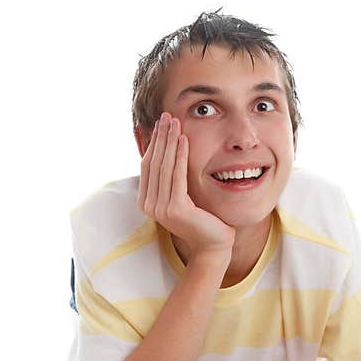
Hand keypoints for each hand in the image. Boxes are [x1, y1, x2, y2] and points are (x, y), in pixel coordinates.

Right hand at [137, 112, 234, 256]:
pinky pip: (177, 175)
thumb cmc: (202, 219)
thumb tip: (167, 152)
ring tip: (174, 121)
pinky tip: (184, 139)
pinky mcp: (175, 209)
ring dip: (169, 141)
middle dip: (160, 136)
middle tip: (166, 115)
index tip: (161, 123)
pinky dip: (180, 155)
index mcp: (147, 202)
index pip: (148, 165)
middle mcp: (150, 206)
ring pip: (164, 166)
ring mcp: (161, 209)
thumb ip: (171, 180)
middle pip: (154, 162)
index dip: (154, 142)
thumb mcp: (181, 196)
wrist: (213, 245)